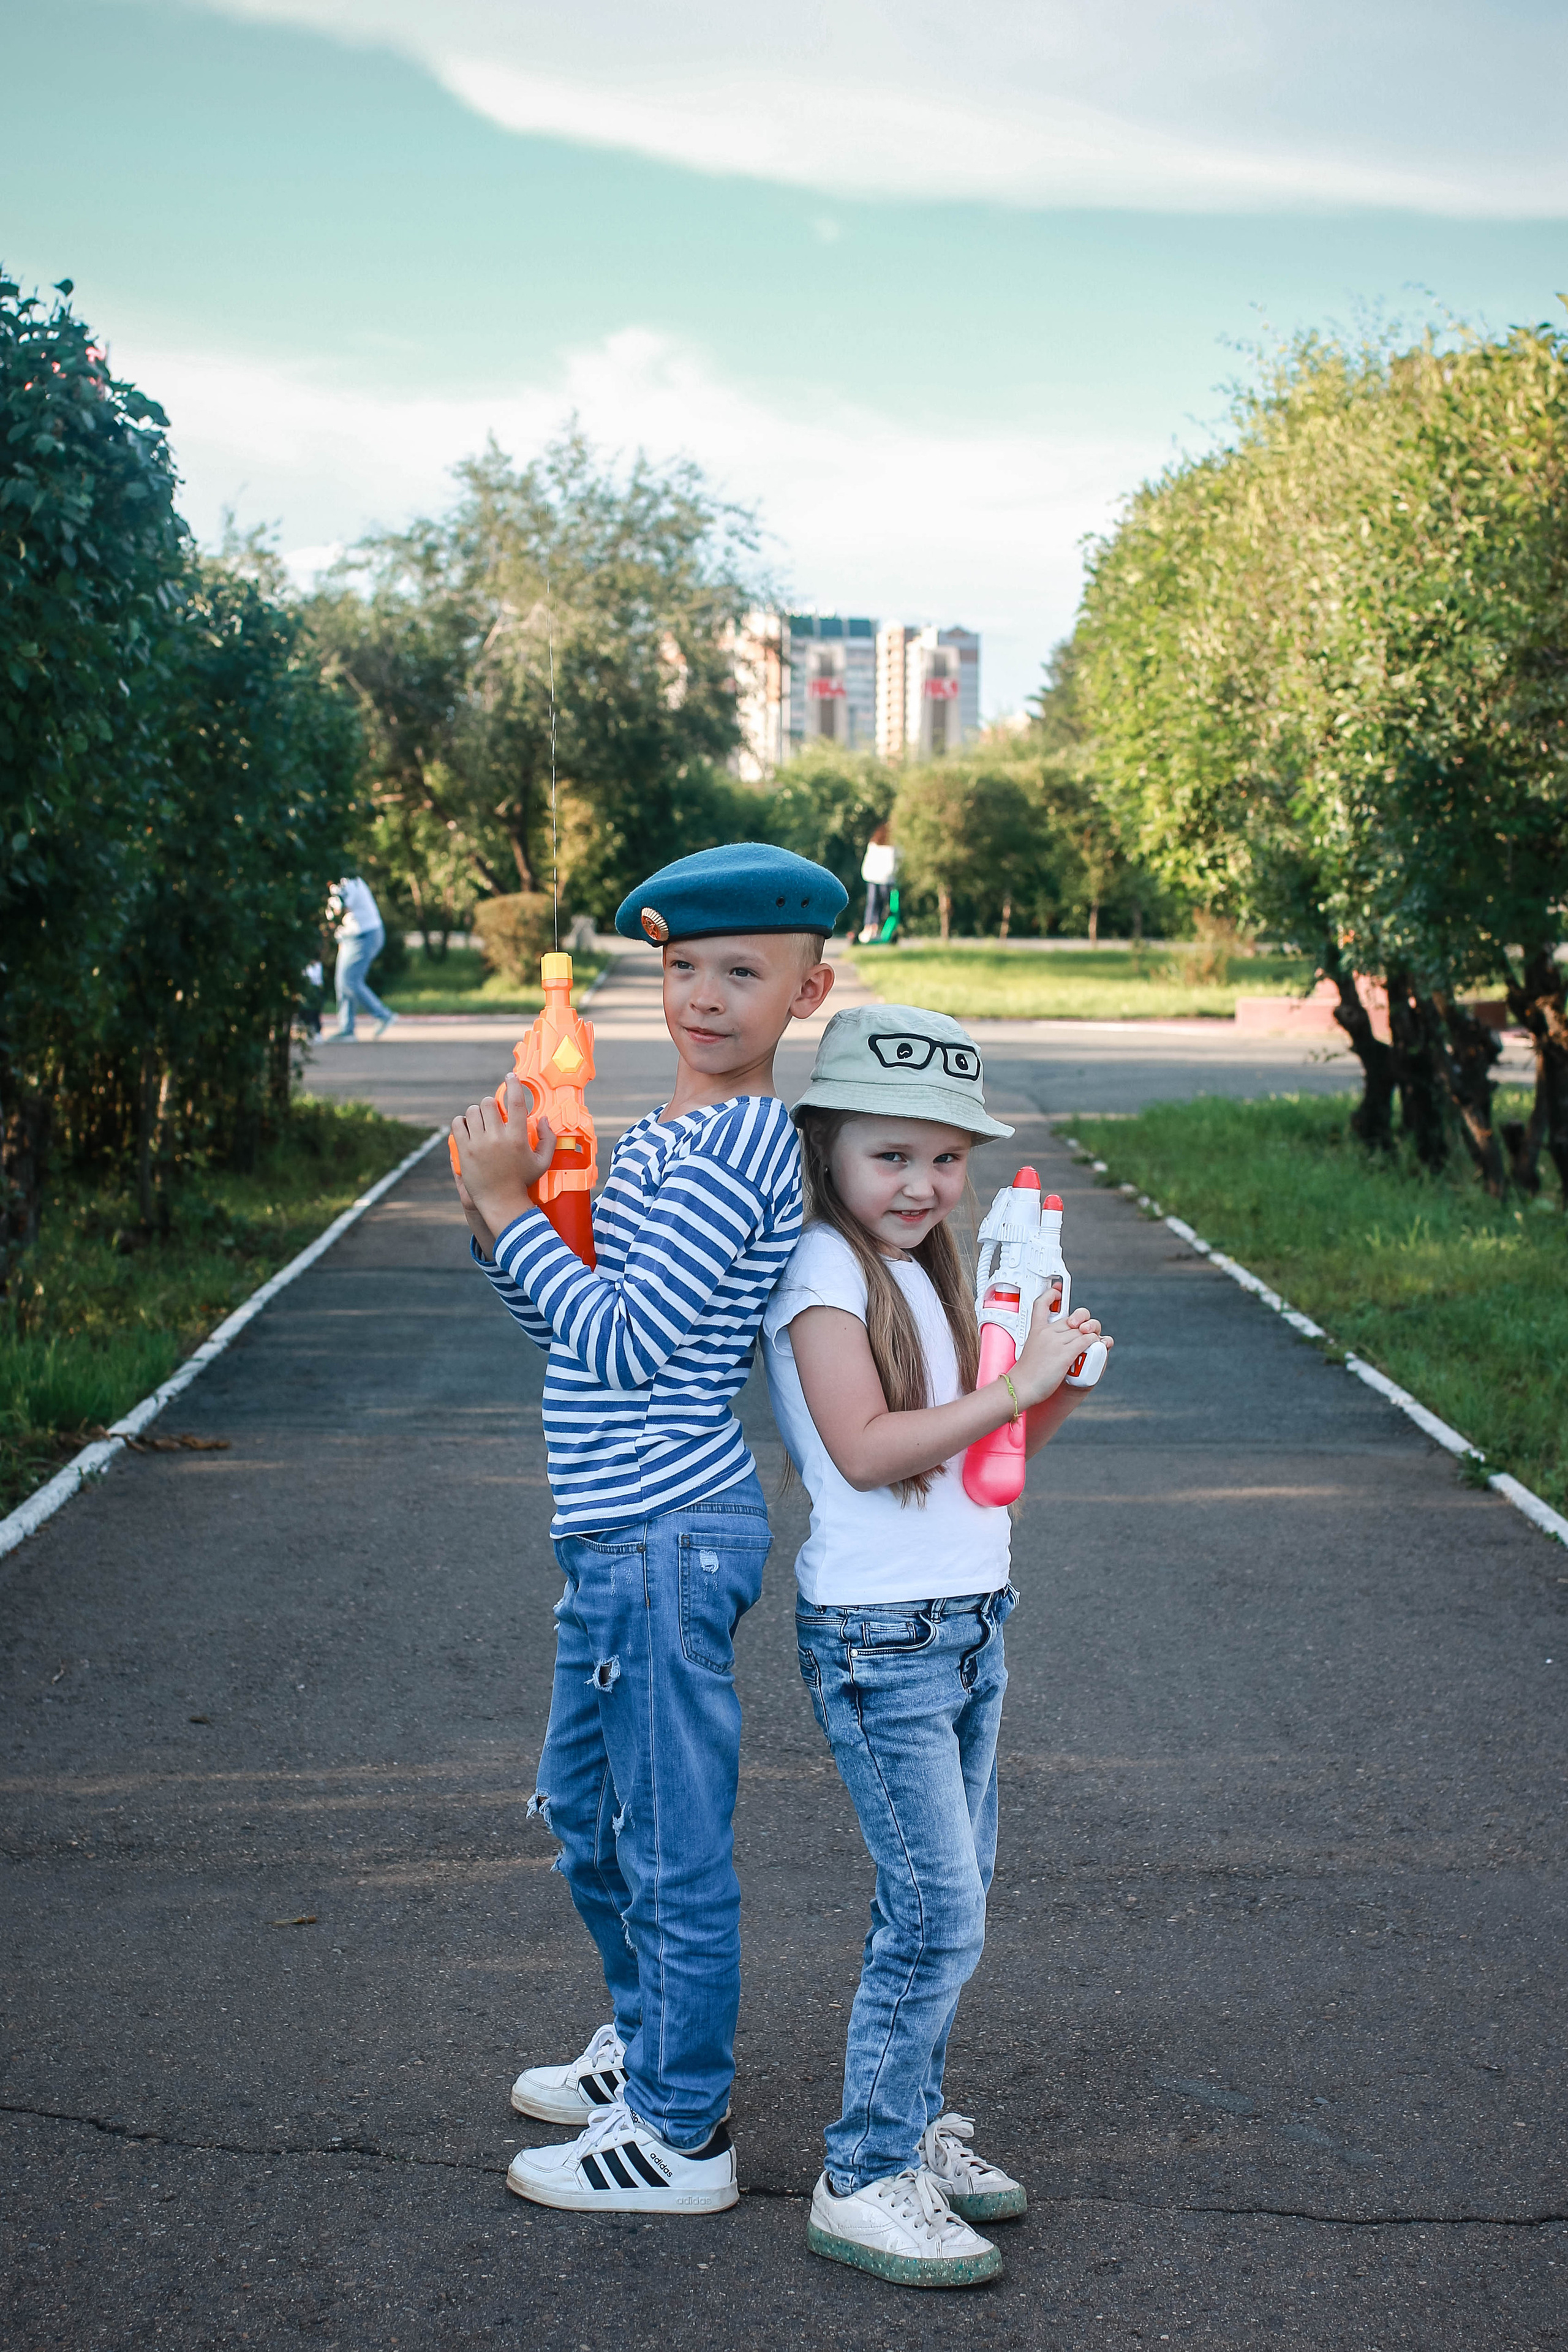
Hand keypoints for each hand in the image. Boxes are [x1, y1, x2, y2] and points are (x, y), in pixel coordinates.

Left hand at [450, 1076, 553, 1242]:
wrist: (500, 1202)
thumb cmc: (522, 1182)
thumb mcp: (542, 1162)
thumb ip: (548, 1139)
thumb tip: (543, 1118)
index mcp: (518, 1137)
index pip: (516, 1102)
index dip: (514, 1084)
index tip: (511, 1076)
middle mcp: (498, 1137)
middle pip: (489, 1103)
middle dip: (491, 1104)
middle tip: (493, 1113)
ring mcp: (479, 1143)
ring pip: (473, 1111)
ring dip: (477, 1112)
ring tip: (480, 1121)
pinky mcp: (465, 1150)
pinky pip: (458, 1124)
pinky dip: (462, 1121)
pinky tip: (467, 1126)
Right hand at [1011, 1304, 1111, 1406]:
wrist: (1020, 1387)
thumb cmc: (1026, 1373)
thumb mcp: (1032, 1349)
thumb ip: (1046, 1340)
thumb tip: (1064, 1339)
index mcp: (1036, 1330)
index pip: (1041, 1304)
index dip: (1050, 1294)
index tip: (1057, 1291)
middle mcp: (1047, 1332)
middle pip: (1073, 1319)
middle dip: (1084, 1323)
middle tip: (1086, 1331)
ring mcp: (1056, 1342)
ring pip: (1083, 1330)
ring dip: (1092, 1336)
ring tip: (1093, 1345)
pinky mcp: (1065, 1354)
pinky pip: (1086, 1341)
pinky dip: (1094, 1342)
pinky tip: (1095, 1346)